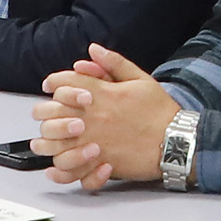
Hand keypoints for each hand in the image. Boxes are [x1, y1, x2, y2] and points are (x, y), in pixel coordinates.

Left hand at [34, 45, 177, 191]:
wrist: (177, 141)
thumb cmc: (160, 112)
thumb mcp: (141, 79)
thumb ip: (114, 63)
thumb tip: (93, 49)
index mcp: (102, 94)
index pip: (64, 82)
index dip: (53, 82)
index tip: (50, 85)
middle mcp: (93, 117)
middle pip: (51, 113)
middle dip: (44, 112)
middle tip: (47, 114)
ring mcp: (94, 141)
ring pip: (54, 143)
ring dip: (46, 141)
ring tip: (47, 142)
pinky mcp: (100, 163)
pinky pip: (70, 170)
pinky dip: (60, 171)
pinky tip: (56, 168)